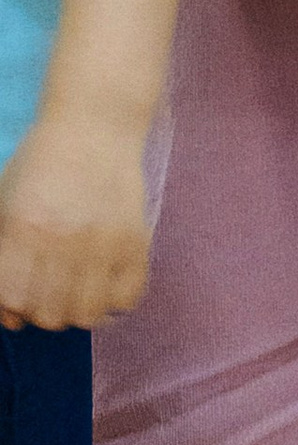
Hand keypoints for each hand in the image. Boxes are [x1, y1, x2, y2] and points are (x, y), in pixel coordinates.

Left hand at [0, 105, 152, 330]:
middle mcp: (63, 240)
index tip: (21, 295)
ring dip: (78, 312)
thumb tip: (11, 318)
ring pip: (88, 315)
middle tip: (49, 293)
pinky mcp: (136, 240)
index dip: (13, 306)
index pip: (14, 298)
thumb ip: (2, 260)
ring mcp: (103, 242)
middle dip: (43, 312)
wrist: (94, 126)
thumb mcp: (5, 204)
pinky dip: (114, 301)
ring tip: (77, 292)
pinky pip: (127, 298)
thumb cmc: (40, 165)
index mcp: (24, 227)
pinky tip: (106, 283)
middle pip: (50, 315)